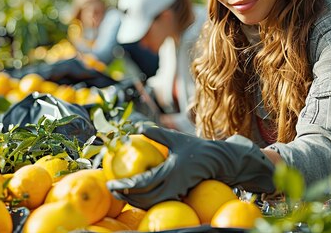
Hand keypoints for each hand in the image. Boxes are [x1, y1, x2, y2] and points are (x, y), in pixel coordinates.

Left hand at [106, 127, 274, 209]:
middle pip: (145, 197)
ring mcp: (177, 192)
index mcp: (171, 170)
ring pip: (152, 203)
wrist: (219, 162)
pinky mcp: (180, 195)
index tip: (112, 183)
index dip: (126, 185)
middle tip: (112, 189)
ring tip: (121, 193)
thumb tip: (138, 126)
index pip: (143, 183)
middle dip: (126, 196)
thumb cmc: (196, 148)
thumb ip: (157, 133)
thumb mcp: (176, 138)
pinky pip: (159, 202)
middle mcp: (174, 185)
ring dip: (135, 201)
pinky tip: (136, 196)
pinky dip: (146, 201)